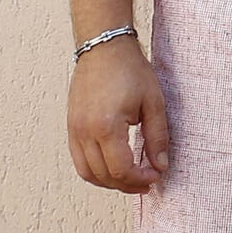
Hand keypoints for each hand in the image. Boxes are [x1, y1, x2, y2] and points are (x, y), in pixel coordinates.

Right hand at [66, 38, 170, 191]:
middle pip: (104, 176)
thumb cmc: (129, 70)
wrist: (104, 48)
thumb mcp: (153, 103)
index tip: (155, 175)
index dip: (141, 179)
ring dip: (109, 182)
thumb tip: (160, 165)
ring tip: (130, 179)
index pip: (122, 170)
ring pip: (87, 173)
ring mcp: (74, 130)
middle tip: (146, 181)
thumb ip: (157, 138)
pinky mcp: (71, 126)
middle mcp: (85, 132)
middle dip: (127, 184)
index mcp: (106, 127)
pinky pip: (79, 160)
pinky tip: (113, 167)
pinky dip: (95, 171)